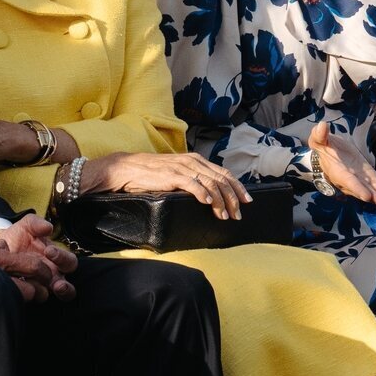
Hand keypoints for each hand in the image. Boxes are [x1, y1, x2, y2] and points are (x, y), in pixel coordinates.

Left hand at [0, 214, 76, 299]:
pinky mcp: (25, 293)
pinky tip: (14, 282)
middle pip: (68, 288)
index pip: (70, 263)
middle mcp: (52, 276)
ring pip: (51, 297)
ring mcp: (39, 286)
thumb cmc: (18, 236)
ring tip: (43, 290)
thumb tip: (48, 227)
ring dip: (48, 294)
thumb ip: (37, 223)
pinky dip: (23, 291)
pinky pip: (28, 297)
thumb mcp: (27, 226)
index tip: (49, 251)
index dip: (62, 258)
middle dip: (65, 287)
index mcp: (57, 259)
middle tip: (57, 284)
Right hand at [82, 151, 251, 220]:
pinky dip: (204, 194)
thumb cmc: (151, 174)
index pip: (224, 172)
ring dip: (221, 201)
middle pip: (222, 179)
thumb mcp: (176, 173)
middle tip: (238, 214)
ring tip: (225, 215)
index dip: (238, 187)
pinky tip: (209, 204)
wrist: (128, 168)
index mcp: (196, 160)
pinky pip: (193, 184)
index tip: (246, 201)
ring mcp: (183, 167)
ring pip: (211, 183)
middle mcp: (192, 162)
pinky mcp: (172, 175)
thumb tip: (209, 194)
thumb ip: (192, 179)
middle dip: (233, 198)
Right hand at [309, 120, 375, 207]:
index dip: (357, 188)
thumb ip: (320, 135)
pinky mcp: (369, 179)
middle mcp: (350, 180)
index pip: (348, 182)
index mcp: (338, 172)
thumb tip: (322, 126)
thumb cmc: (325, 146)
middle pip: (363, 190)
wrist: (330, 154)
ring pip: (372, 191)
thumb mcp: (319, 140)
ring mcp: (361, 181)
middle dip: (374, 197)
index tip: (366, 196)